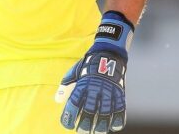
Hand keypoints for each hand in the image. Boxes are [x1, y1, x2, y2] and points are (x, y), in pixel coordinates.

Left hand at [56, 11, 133, 132]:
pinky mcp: (119, 91)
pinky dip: (118, 119)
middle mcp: (95, 88)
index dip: (70, 116)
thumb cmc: (87, 64)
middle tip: (81, 131)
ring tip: (96, 132)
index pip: (74, 103)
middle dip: (84, 124)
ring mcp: (108, 90)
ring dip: (100, 125)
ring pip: (105, 113)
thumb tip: (57, 100)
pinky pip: (120, 108)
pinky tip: (114, 126)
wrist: (108, 53)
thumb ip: (65, 86)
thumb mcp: (73, 72)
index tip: (67, 124)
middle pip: (89, 111)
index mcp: (82, 84)